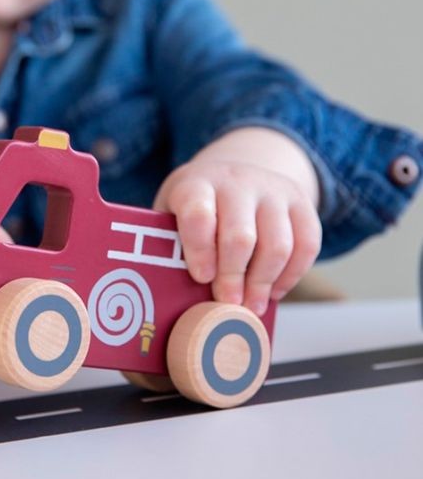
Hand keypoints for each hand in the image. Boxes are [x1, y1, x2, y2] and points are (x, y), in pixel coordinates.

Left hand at [154, 131, 321, 315]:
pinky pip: (307, 245)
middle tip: (227, 302)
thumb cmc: (196, 206)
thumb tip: (171, 296)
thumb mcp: (172, 214)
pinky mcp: (301, 202)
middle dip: (233, 277)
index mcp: (197, 183)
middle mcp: (236, 181)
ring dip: (264, 283)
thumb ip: (171, 245)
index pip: (198, 214)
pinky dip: (292, 275)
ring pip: (278, 245)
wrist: (232, 173)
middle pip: (241, 236)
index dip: (200, 250)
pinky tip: (274, 290)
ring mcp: (273, 189)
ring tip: (251, 305)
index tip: (201, 277)